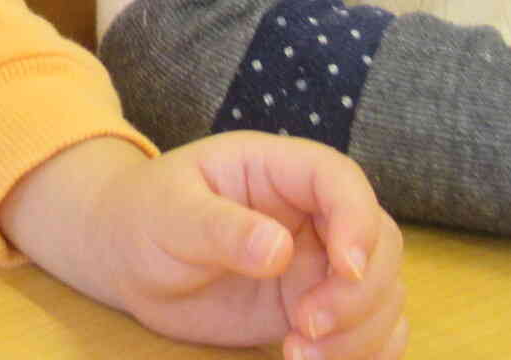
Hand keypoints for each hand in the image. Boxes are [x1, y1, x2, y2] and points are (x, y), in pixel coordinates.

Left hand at [0, 135, 405, 359]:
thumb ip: (221, 228)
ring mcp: (317, 261)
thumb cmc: (144, 216)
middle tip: (307, 327)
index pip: (340, 181)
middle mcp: (310, 212)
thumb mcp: (170, 214)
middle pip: (380, 242)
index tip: (348, 269)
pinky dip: (365, 352)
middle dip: (359, 293)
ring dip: (361, 333)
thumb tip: (279, 251)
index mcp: (276, 168)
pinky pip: (370, 329)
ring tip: (300, 355)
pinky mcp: (315, 306)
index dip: (357, 222)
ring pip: (382, 293)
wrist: (128, 258)